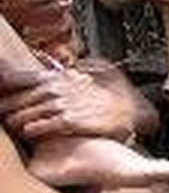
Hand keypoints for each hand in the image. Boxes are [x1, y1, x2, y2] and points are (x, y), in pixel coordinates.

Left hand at [0, 68, 136, 141]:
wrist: (132, 112)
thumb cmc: (111, 95)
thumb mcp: (92, 71)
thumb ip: (69, 68)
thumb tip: (51, 60)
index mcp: (59, 77)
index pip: (20, 78)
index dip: (4, 82)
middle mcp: (58, 89)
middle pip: (18, 98)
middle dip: (5, 106)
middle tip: (0, 111)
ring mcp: (64, 105)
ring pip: (26, 114)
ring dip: (15, 120)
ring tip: (10, 125)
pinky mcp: (71, 122)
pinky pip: (42, 126)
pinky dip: (32, 129)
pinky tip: (28, 132)